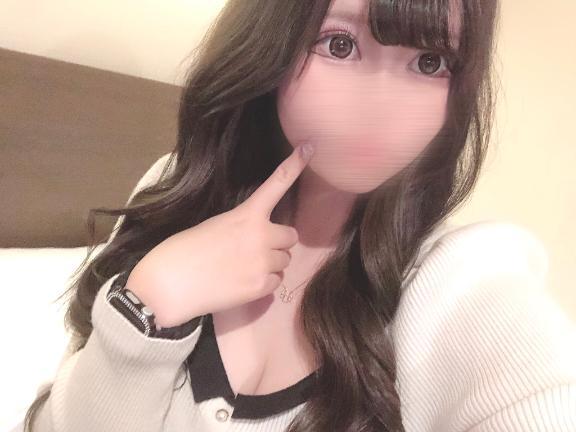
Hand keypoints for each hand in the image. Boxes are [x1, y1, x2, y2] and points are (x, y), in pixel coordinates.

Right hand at [125, 143, 314, 327]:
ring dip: (271, 263)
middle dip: (277, 242)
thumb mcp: (213, 225)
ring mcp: (263, 262)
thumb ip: (241, 226)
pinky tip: (242, 283)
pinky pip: (277, 281)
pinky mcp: (261, 287)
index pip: (277, 184)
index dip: (294, 165)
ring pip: (285, 261)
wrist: (168, 286)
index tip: (309, 147)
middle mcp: (261, 236)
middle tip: (254, 250)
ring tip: (243, 268)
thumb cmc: (181, 251)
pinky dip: (264, 283)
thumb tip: (256, 238)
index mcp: (246, 214)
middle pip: (290, 236)